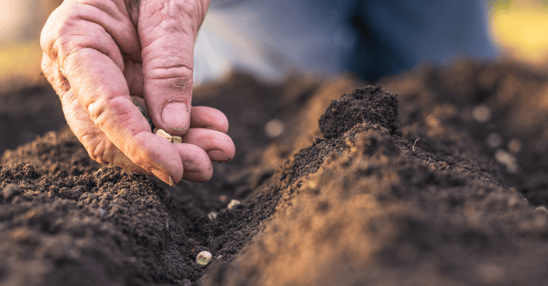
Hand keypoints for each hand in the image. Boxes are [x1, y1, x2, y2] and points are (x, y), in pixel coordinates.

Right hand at [40, 0, 234, 184]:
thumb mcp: (169, 11)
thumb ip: (168, 66)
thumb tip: (173, 128)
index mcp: (74, 39)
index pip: (103, 109)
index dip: (139, 146)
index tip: (176, 169)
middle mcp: (76, 67)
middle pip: (108, 134)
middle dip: (160, 156)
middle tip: (207, 165)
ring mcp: (99, 80)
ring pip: (130, 134)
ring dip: (178, 148)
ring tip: (221, 148)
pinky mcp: (124, 85)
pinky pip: (148, 120)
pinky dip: (182, 129)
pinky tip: (213, 127)